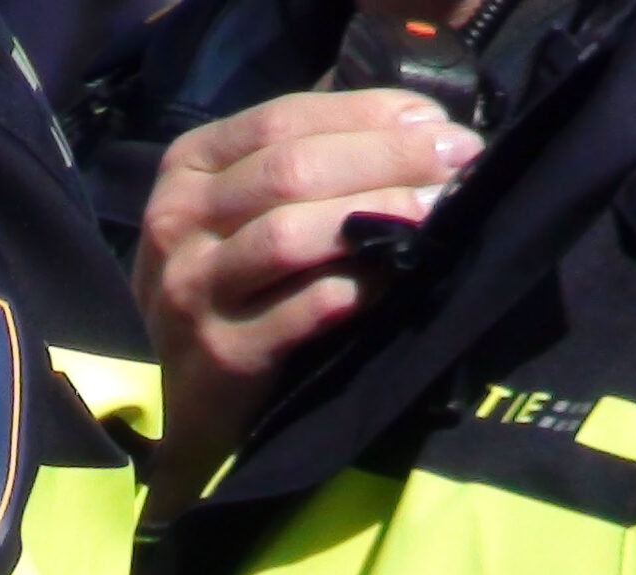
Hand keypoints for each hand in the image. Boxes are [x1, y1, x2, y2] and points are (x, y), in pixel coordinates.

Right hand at [134, 88, 482, 515]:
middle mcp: (180, 220)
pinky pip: (303, 310)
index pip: (284, 118)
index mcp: (191, 166)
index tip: (437, 122)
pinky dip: (358, 289)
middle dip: (386, 158)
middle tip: (457, 160)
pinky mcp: (224, 352)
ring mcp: (195, 288)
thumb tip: (419, 126)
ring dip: (375, 216)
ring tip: (437, 211)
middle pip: (292, 170)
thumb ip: (310, 162)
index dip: (367, 115)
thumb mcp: (243, 209)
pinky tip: (398, 276)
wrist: (178, 398)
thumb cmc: (231, 287)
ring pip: (288, 234)